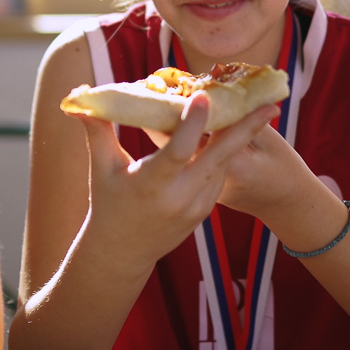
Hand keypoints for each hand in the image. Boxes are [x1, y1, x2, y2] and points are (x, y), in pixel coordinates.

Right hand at [83, 95, 274, 273]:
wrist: (122, 253)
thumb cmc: (108, 204)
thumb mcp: (102, 168)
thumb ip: (97, 131)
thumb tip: (79, 98)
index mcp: (151, 184)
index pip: (176, 151)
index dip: (190, 124)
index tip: (203, 97)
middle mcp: (178, 197)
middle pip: (218, 157)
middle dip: (245, 130)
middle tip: (269, 105)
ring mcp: (196, 206)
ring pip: (223, 164)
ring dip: (238, 137)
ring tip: (255, 107)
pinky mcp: (204, 211)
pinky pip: (219, 176)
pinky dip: (225, 154)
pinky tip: (235, 131)